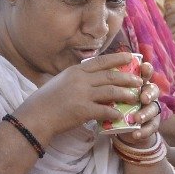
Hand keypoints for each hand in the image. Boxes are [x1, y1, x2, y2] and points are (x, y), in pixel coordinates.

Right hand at [17, 52, 145, 139]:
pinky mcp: (83, 110)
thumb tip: (91, 78)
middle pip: (110, 76)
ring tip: (135, 97)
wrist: (35, 116)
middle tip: (139, 80)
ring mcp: (82, 95)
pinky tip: (121, 115)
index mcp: (75, 71)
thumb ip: (76, 78)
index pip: (101, 61)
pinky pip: (105, 110)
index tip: (130, 57)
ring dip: (125, 95)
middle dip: (127, 78)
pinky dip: (114, 113)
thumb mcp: (60, 81)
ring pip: (111, 92)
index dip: (117, 59)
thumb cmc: (45, 101)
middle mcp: (80, 80)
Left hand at [116, 59, 164, 148]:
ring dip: (146, 113)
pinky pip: (152, 127)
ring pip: (154, 108)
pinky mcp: (151, 124)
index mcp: (138, 84)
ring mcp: (151, 109)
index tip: (144, 67)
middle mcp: (147, 94)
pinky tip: (136, 134)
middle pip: (153, 90)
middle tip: (143, 98)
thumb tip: (97, 79)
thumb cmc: (115, 104)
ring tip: (137, 119)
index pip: (144, 73)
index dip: (147, 70)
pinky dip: (144, 130)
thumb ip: (109, 88)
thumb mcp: (109, 95)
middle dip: (149, 93)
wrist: (123, 127)